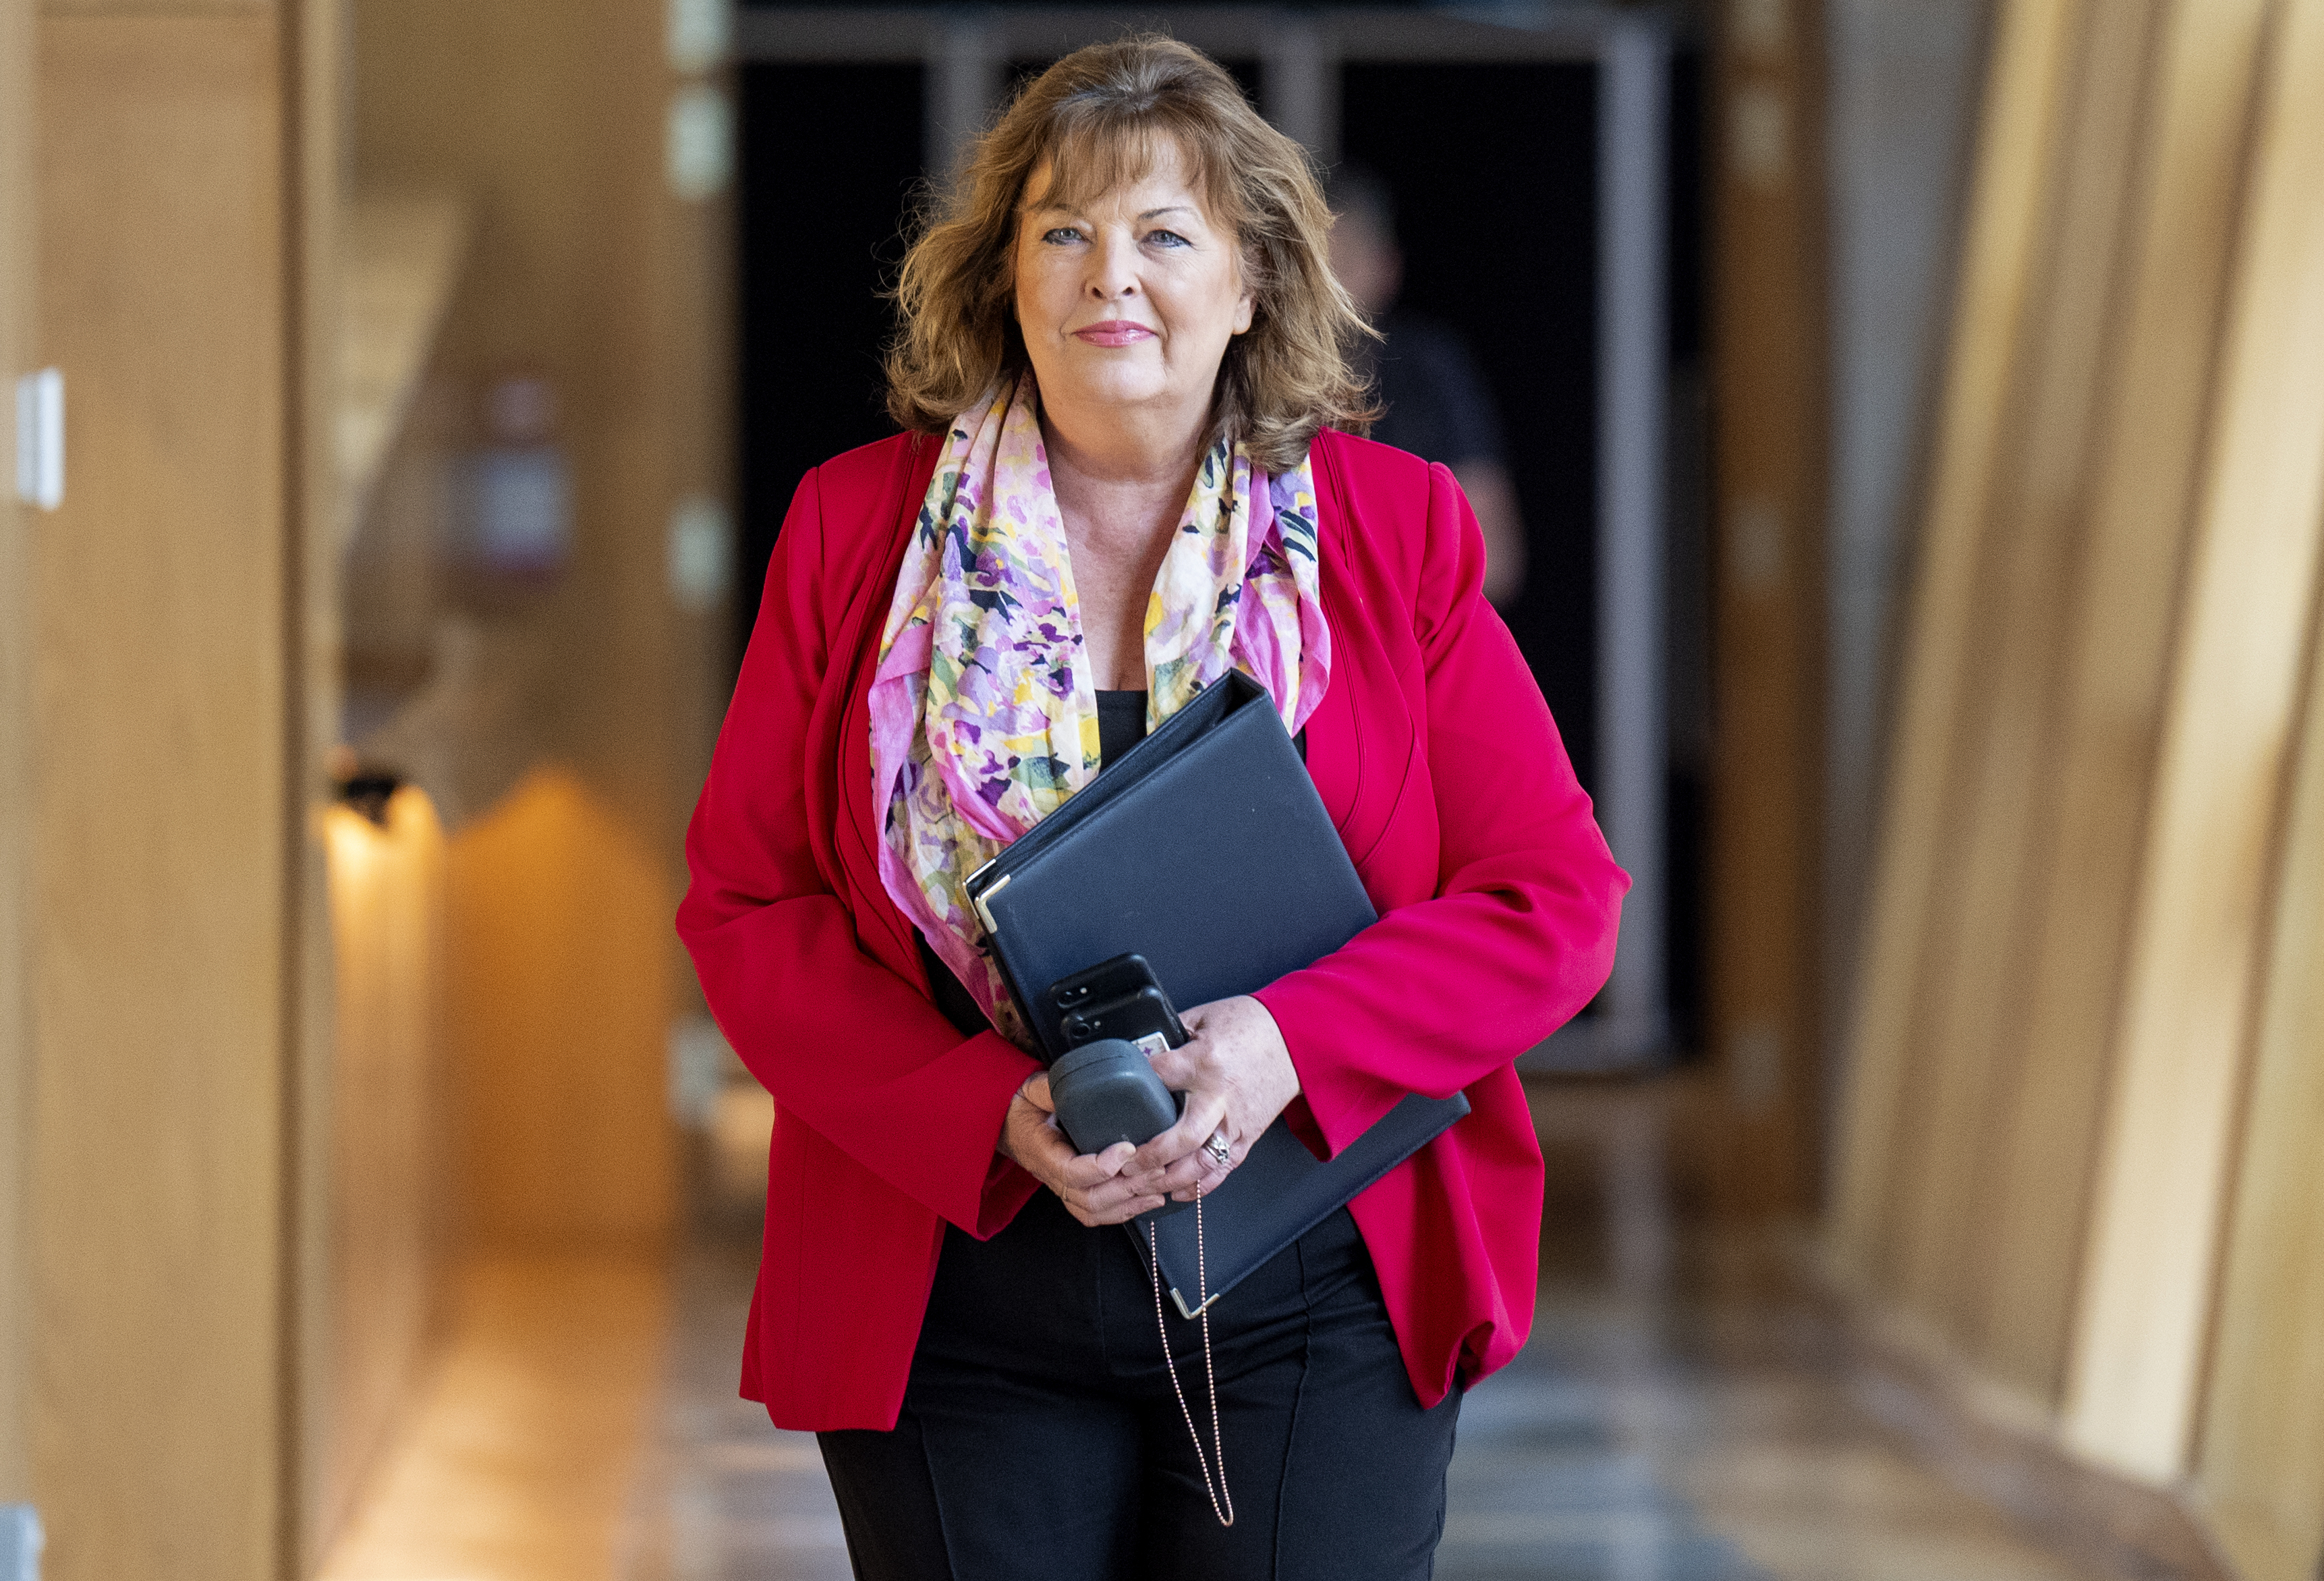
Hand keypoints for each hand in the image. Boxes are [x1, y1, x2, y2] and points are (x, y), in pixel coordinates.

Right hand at [996, 1071, 1169, 1226]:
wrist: (1005, 1122)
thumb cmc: (1019, 1107)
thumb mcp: (1033, 1090)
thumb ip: (1054, 1089)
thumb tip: (1079, 1084)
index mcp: (1043, 1153)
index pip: (1073, 1172)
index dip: (1103, 1166)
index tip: (1128, 1148)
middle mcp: (1053, 1177)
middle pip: (1091, 1199)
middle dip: (1128, 1187)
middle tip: (1156, 1168)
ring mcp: (1063, 1187)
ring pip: (1095, 1210)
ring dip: (1130, 1203)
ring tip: (1158, 1187)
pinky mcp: (1073, 1190)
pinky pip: (1095, 1211)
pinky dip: (1124, 1211)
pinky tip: (1147, 1199)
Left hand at [1135, 996, 1299, 1201]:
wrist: (1295, 1040)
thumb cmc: (1250, 1026)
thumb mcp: (1202, 1017)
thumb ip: (1170, 1038)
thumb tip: (1137, 1050)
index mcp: (1205, 1061)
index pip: (1160, 1076)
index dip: (1133, 1083)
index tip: (1114, 1092)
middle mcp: (1220, 1097)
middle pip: (1183, 1137)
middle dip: (1151, 1156)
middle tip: (1125, 1163)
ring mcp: (1235, 1121)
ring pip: (1203, 1163)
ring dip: (1171, 1179)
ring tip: (1144, 1183)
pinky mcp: (1247, 1137)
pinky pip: (1223, 1169)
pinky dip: (1200, 1186)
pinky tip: (1177, 1192)